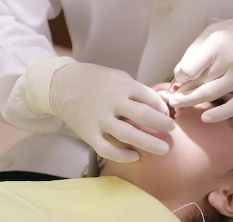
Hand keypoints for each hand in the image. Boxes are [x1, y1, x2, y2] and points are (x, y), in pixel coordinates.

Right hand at [26, 58, 174, 162]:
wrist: (61, 84)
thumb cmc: (93, 80)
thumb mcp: (116, 75)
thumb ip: (135, 89)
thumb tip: (158, 105)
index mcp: (121, 84)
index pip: (149, 98)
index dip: (162, 108)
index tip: (166, 114)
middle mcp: (112, 101)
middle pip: (144, 116)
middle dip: (163, 125)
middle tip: (171, 131)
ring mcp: (99, 118)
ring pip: (129, 135)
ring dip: (150, 143)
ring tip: (164, 149)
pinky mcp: (88, 133)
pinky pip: (107, 149)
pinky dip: (123, 156)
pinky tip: (135, 156)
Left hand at [171, 13, 232, 121]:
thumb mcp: (215, 31)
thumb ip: (195, 50)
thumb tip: (179, 72)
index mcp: (216, 43)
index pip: (189, 67)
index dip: (181, 76)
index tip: (180, 78)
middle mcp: (228, 60)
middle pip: (198, 81)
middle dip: (182, 91)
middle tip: (172, 98)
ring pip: (210, 94)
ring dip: (191, 101)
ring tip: (178, 104)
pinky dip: (219, 114)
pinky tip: (205, 117)